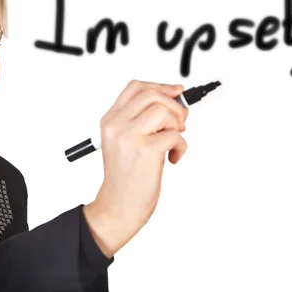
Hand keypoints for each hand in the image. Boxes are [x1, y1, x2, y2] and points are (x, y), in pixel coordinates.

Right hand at [83, 80, 188, 257]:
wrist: (119, 205)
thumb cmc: (126, 175)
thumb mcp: (124, 141)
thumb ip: (141, 119)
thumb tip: (175, 98)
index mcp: (110, 120)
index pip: (135, 87)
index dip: (160, 86)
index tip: (176, 93)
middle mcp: (116, 125)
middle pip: (152, 94)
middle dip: (174, 106)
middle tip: (178, 124)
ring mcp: (129, 136)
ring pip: (163, 110)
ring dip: (177, 125)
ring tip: (173, 140)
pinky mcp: (146, 150)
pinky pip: (175, 135)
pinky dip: (181, 146)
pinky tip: (173, 157)